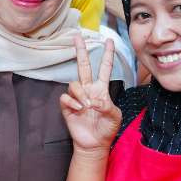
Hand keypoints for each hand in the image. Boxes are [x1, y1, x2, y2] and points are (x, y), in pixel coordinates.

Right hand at [60, 37, 121, 153]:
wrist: (94, 144)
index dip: (107, 55)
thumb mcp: (115, 116)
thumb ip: (108, 106)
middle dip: (80, 51)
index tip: (109, 41)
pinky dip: (72, 102)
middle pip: (83, 66)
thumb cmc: (107, 129)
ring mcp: (77, 97)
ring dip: (80, 94)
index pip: (105, 68)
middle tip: (77, 36)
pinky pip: (66, 97)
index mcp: (102, 89)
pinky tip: (78, 110)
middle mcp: (88, 90)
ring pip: (74, 84)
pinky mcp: (67, 107)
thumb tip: (94, 100)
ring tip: (86, 106)